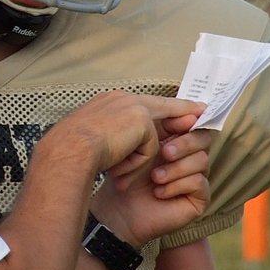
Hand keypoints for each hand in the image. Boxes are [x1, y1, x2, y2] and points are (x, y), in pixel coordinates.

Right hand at [57, 90, 206, 178]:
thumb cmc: (70, 150)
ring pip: (155, 133)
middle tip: (202, 112)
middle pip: (161, 105)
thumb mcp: (90, 139)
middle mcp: (122, 99)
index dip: (161, 108)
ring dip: (145, 157)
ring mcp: (132, 106)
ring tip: (136, 168)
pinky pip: (150, 148)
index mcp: (107, 102)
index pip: (141, 103)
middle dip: (182, 110)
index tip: (180, 109)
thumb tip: (124, 144)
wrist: (67, 150)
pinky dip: (137, 164)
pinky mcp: (141, 121)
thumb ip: (111, 135)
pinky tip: (120, 170)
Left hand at [92, 107, 210, 247]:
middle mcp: (189, 157)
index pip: (194, 123)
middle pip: (204, 138)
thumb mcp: (139, 142)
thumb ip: (159, 122)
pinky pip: (200, 183)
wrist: (116, 206)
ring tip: (155, 177)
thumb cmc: (124, 173)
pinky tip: (158, 191)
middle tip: (164, 152)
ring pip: (202, 160)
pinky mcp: (198, 199)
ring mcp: (195, 177)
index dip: (188, 120)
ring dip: (176, 168)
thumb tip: (191, 108)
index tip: (178, 121)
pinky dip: (176, 185)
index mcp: (176, 139)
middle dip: (185, 143)